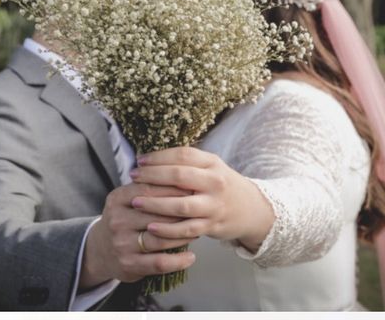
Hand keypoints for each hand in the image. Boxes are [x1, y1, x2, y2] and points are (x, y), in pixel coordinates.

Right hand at [78, 182, 197, 289]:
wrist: (101, 250)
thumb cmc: (125, 218)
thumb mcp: (128, 199)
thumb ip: (148, 187)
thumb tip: (183, 175)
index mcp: (117, 199)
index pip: (149, 189)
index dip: (173, 188)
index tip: (193, 187)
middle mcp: (117, 220)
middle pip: (156, 214)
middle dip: (182, 212)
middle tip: (201, 209)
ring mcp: (122, 243)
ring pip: (160, 238)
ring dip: (183, 235)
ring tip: (198, 231)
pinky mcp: (129, 264)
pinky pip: (158, 263)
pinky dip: (178, 260)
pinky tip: (191, 257)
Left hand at [128, 147, 274, 247]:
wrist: (251, 209)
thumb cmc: (221, 185)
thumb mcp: (210, 167)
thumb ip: (187, 163)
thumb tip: (150, 159)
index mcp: (212, 163)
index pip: (183, 155)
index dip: (159, 156)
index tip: (140, 160)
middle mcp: (215, 182)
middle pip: (179, 177)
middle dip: (152, 176)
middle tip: (133, 177)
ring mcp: (214, 205)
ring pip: (181, 205)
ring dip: (155, 204)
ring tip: (136, 202)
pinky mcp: (212, 226)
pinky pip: (186, 229)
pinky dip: (167, 229)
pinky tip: (151, 227)